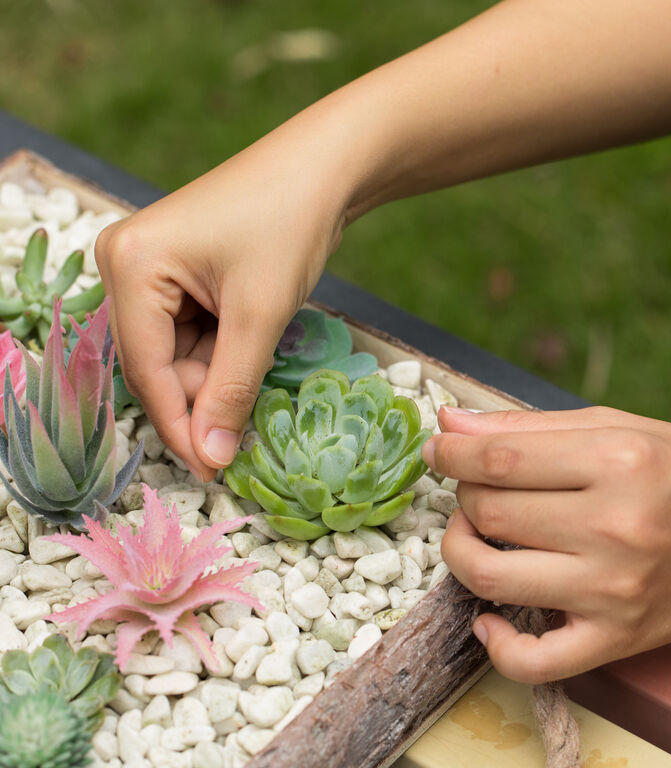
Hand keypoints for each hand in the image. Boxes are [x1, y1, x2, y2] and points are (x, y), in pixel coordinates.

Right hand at [95, 118, 353, 479]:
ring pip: (176, 354)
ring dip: (216, 376)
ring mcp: (149, 268)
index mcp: (130, 266)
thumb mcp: (260, 315)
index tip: (210, 473)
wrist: (322, 166)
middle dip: (201, 399)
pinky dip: (221, 354)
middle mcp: (125, 265)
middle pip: (155, 364)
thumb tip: (210, 459)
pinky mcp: (176, 273)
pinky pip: (190, 334)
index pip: (146, 370)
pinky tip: (252, 349)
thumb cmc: (290, 225)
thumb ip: (232, 390)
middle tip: (241, 437)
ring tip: (260, 369)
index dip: (180, 427)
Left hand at [423, 405, 670, 682]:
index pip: (499, 460)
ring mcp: (611, 592)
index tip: (437, 448)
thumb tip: (451, 420)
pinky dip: (493, 642)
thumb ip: (527, 425)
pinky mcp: (614, 640)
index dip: (451, 452)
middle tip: (476, 486)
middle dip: (463, 493)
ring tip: (473, 534)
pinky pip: (532, 660)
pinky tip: (487, 616)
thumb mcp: (617, 427)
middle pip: (488, 513)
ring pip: (488, 576)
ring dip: (458, 550)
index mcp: (617, 462)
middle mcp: (614, 528)